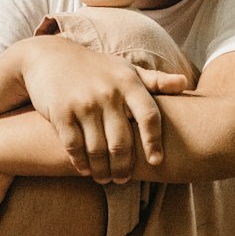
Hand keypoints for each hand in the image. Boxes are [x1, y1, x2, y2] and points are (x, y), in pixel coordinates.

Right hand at [18, 36, 186, 182]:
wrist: (49, 57)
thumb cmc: (95, 67)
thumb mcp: (125, 69)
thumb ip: (155, 80)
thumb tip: (185, 83)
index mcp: (128, 82)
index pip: (149, 117)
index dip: (154, 142)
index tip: (156, 161)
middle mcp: (107, 92)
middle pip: (122, 141)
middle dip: (123, 166)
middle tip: (123, 178)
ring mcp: (83, 103)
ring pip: (98, 149)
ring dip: (102, 169)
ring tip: (105, 178)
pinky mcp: (61, 112)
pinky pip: (74, 146)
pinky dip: (80, 162)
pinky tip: (85, 169)